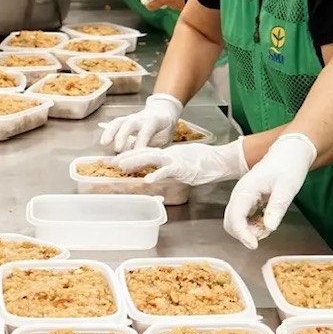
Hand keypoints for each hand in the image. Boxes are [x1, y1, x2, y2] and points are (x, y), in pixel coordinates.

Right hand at [98, 93, 182, 151]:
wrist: (163, 110)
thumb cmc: (165, 128)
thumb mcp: (165, 138)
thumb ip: (154, 147)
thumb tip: (142, 162)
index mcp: (153, 122)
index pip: (145, 133)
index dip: (140, 145)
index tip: (135, 157)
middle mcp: (141, 118)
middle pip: (129, 125)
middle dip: (122, 136)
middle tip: (118, 149)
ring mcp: (131, 117)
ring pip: (119, 122)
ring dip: (110, 132)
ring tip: (104, 143)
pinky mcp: (125, 119)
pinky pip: (114, 123)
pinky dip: (107, 131)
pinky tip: (103, 141)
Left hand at [119, 140, 246, 185]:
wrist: (220, 160)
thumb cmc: (205, 162)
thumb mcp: (183, 163)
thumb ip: (171, 167)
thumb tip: (161, 172)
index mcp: (169, 154)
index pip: (147, 153)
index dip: (132, 155)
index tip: (119, 158)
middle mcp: (169, 155)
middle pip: (145, 153)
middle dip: (128, 157)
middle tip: (112, 161)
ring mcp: (175, 160)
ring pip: (152, 158)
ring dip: (136, 162)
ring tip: (122, 166)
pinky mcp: (183, 167)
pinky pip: (168, 171)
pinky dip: (157, 174)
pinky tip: (147, 180)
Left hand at [137, 0, 194, 12]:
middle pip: (152, 5)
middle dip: (149, 4)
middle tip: (148, 3)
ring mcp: (174, 5)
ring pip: (165, 6)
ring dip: (165, 4)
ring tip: (168, 1)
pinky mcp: (183, 10)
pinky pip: (177, 8)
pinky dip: (177, 5)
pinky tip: (182, 2)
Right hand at [222, 133, 316, 248]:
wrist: (290, 152)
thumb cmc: (288, 166)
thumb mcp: (286, 188)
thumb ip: (277, 208)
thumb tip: (269, 228)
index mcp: (245, 190)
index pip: (235, 218)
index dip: (242, 235)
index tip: (255, 245)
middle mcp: (239, 194)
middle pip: (230, 222)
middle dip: (244, 234)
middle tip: (265, 233)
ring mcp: (242, 196)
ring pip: (236, 221)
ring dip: (249, 230)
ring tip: (269, 223)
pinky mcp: (248, 199)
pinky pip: (244, 217)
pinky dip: (253, 224)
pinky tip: (267, 220)